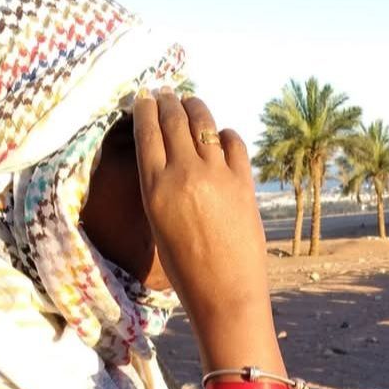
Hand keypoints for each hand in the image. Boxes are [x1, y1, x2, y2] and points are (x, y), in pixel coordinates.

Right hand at [133, 91, 266, 339]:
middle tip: (166, 94)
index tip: (144, 97)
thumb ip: (161, 187)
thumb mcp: (159, 225)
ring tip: (190, 104)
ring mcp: (217, 174)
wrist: (226, 294)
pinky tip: (221, 137)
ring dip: (194, 107)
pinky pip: (233, 143)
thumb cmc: (187, 270)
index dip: (144, 107)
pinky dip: (225, 134)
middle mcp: (184, 173)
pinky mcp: (244, 182)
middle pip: (173, 118)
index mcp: (155, 186)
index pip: (146, 130)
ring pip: (203, 122)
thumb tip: (169, 157)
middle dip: (167, 100)